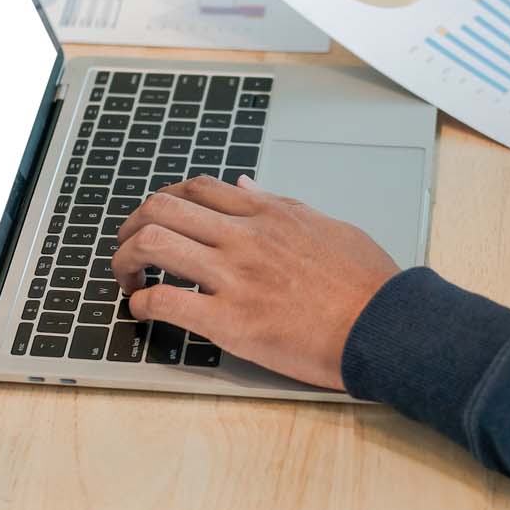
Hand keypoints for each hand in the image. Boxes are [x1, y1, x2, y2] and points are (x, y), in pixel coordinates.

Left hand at [111, 176, 399, 389]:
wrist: (386, 325)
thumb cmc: (366, 283)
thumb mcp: (326, 224)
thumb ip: (279, 204)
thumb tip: (247, 185)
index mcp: (267, 214)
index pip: (196, 189)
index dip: (163, 201)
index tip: (155, 220)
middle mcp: (244, 238)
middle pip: (161, 209)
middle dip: (130, 227)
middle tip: (126, 249)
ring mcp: (235, 277)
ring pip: (153, 244)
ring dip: (124, 260)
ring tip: (125, 279)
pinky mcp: (232, 321)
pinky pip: (166, 301)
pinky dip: (142, 303)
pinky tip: (143, 310)